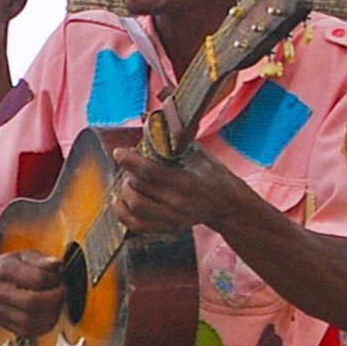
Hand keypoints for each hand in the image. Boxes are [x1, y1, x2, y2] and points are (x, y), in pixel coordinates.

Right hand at [0, 250, 65, 337]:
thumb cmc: (6, 268)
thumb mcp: (22, 256)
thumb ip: (40, 259)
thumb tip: (56, 263)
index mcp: (5, 270)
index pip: (37, 279)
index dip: (54, 280)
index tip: (57, 278)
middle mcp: (0, 292)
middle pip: (32, 303)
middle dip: (54, 299)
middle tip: (61, 292)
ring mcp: (0, 311)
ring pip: (30, 321)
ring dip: (51, 314)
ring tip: (56, 304)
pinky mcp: (5, 324)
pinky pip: (28, 332)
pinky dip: (43, 327)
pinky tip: (48, 316)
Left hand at [109, 144, 252, 234]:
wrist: (227, 205)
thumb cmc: (213, 175)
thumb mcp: (201, 155)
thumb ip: (176, 140)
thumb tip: (149, 117)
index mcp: (187, 183)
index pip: (151, 172)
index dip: (131, 161)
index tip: (119, 152)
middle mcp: (178, 203)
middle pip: (140, 187)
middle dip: (131, 172)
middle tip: (133, 165)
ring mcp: (172, 219)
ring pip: (136, 206)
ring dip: (126, 191)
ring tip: (130, 182)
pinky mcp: (167, 228)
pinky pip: (137, 225)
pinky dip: (123, 214)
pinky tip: (121, 201)